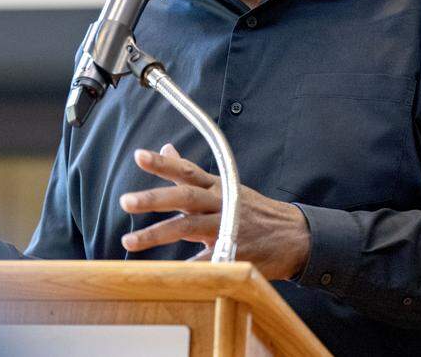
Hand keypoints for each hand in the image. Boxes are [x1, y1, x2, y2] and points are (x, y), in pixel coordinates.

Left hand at [119, 143, 309, 278]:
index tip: (139, 155)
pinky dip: (186, 267)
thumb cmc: (251, 209)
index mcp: (216, 186)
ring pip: (189, 227)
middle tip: (126, 201)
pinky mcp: (233, 252)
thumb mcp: (224, 185)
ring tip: (129, 241)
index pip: (186, 170)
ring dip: (157, 234)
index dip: (163, 163)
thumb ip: (190, 172)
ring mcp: (228, 227)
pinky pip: (206, 261)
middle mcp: (220, 203)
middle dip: (154, 199)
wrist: (294, 236)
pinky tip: (164, 273)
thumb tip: (166, 148)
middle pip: (185, 197)